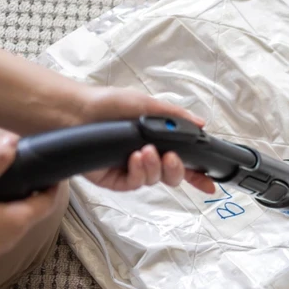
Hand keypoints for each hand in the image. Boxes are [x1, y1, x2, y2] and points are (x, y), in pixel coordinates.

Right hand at [0, 135, 62, 278]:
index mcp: (18, 221)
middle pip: (31, 211)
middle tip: (23, 171)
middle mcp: (13, 238)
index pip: (48, 202)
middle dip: (31, 191)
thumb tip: (13, 140)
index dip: (53, 185)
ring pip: (12, 222)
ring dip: (12, 204)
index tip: (51, 170)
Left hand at [78, 86, 215, 193]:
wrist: (78, 113)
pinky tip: (134, 158)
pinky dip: (138, 172)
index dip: (198, 174)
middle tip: (170, 157)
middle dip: (176, 169)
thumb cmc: (109, 104)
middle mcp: (147, 158)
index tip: (210, 183)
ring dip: (154, 166)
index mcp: (158, 142)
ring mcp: (132, 170)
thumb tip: (200, 123)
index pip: (184, 162)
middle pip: (173, 176)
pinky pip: (135, 184)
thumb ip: (175, 116)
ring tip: (144, 151)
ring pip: (155, 180)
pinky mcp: (116, 180)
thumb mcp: (146, 104)